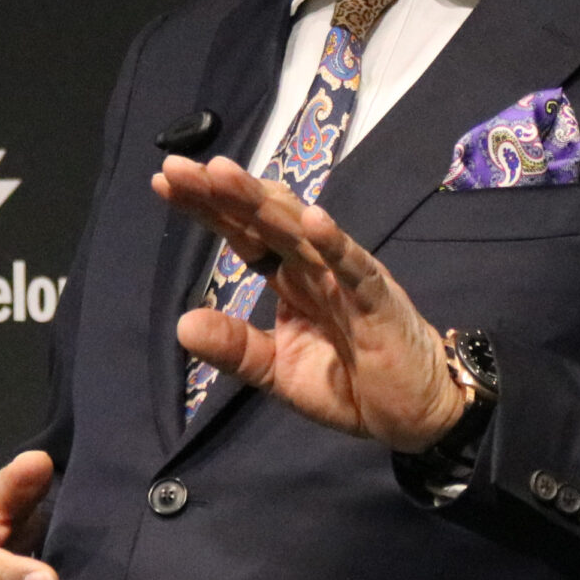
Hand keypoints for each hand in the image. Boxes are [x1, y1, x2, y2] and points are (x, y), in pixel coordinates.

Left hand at [154, 153, 463, 452]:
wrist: (415, 413)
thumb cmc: (351, 384)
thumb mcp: (278, 372)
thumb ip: (236, 348)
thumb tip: (181, 325)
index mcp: (290, 279)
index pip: (243, 234)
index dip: (207, 208)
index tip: (164, 181)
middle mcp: (314, 266)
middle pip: (264, 220)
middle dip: (223, 193)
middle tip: (179, 167)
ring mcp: (345, 277)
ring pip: (299, 232)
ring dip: (264, 202)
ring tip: (225, 174)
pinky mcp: (377, 298)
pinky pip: (353, 268)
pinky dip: (335, 243)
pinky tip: (313, 219)